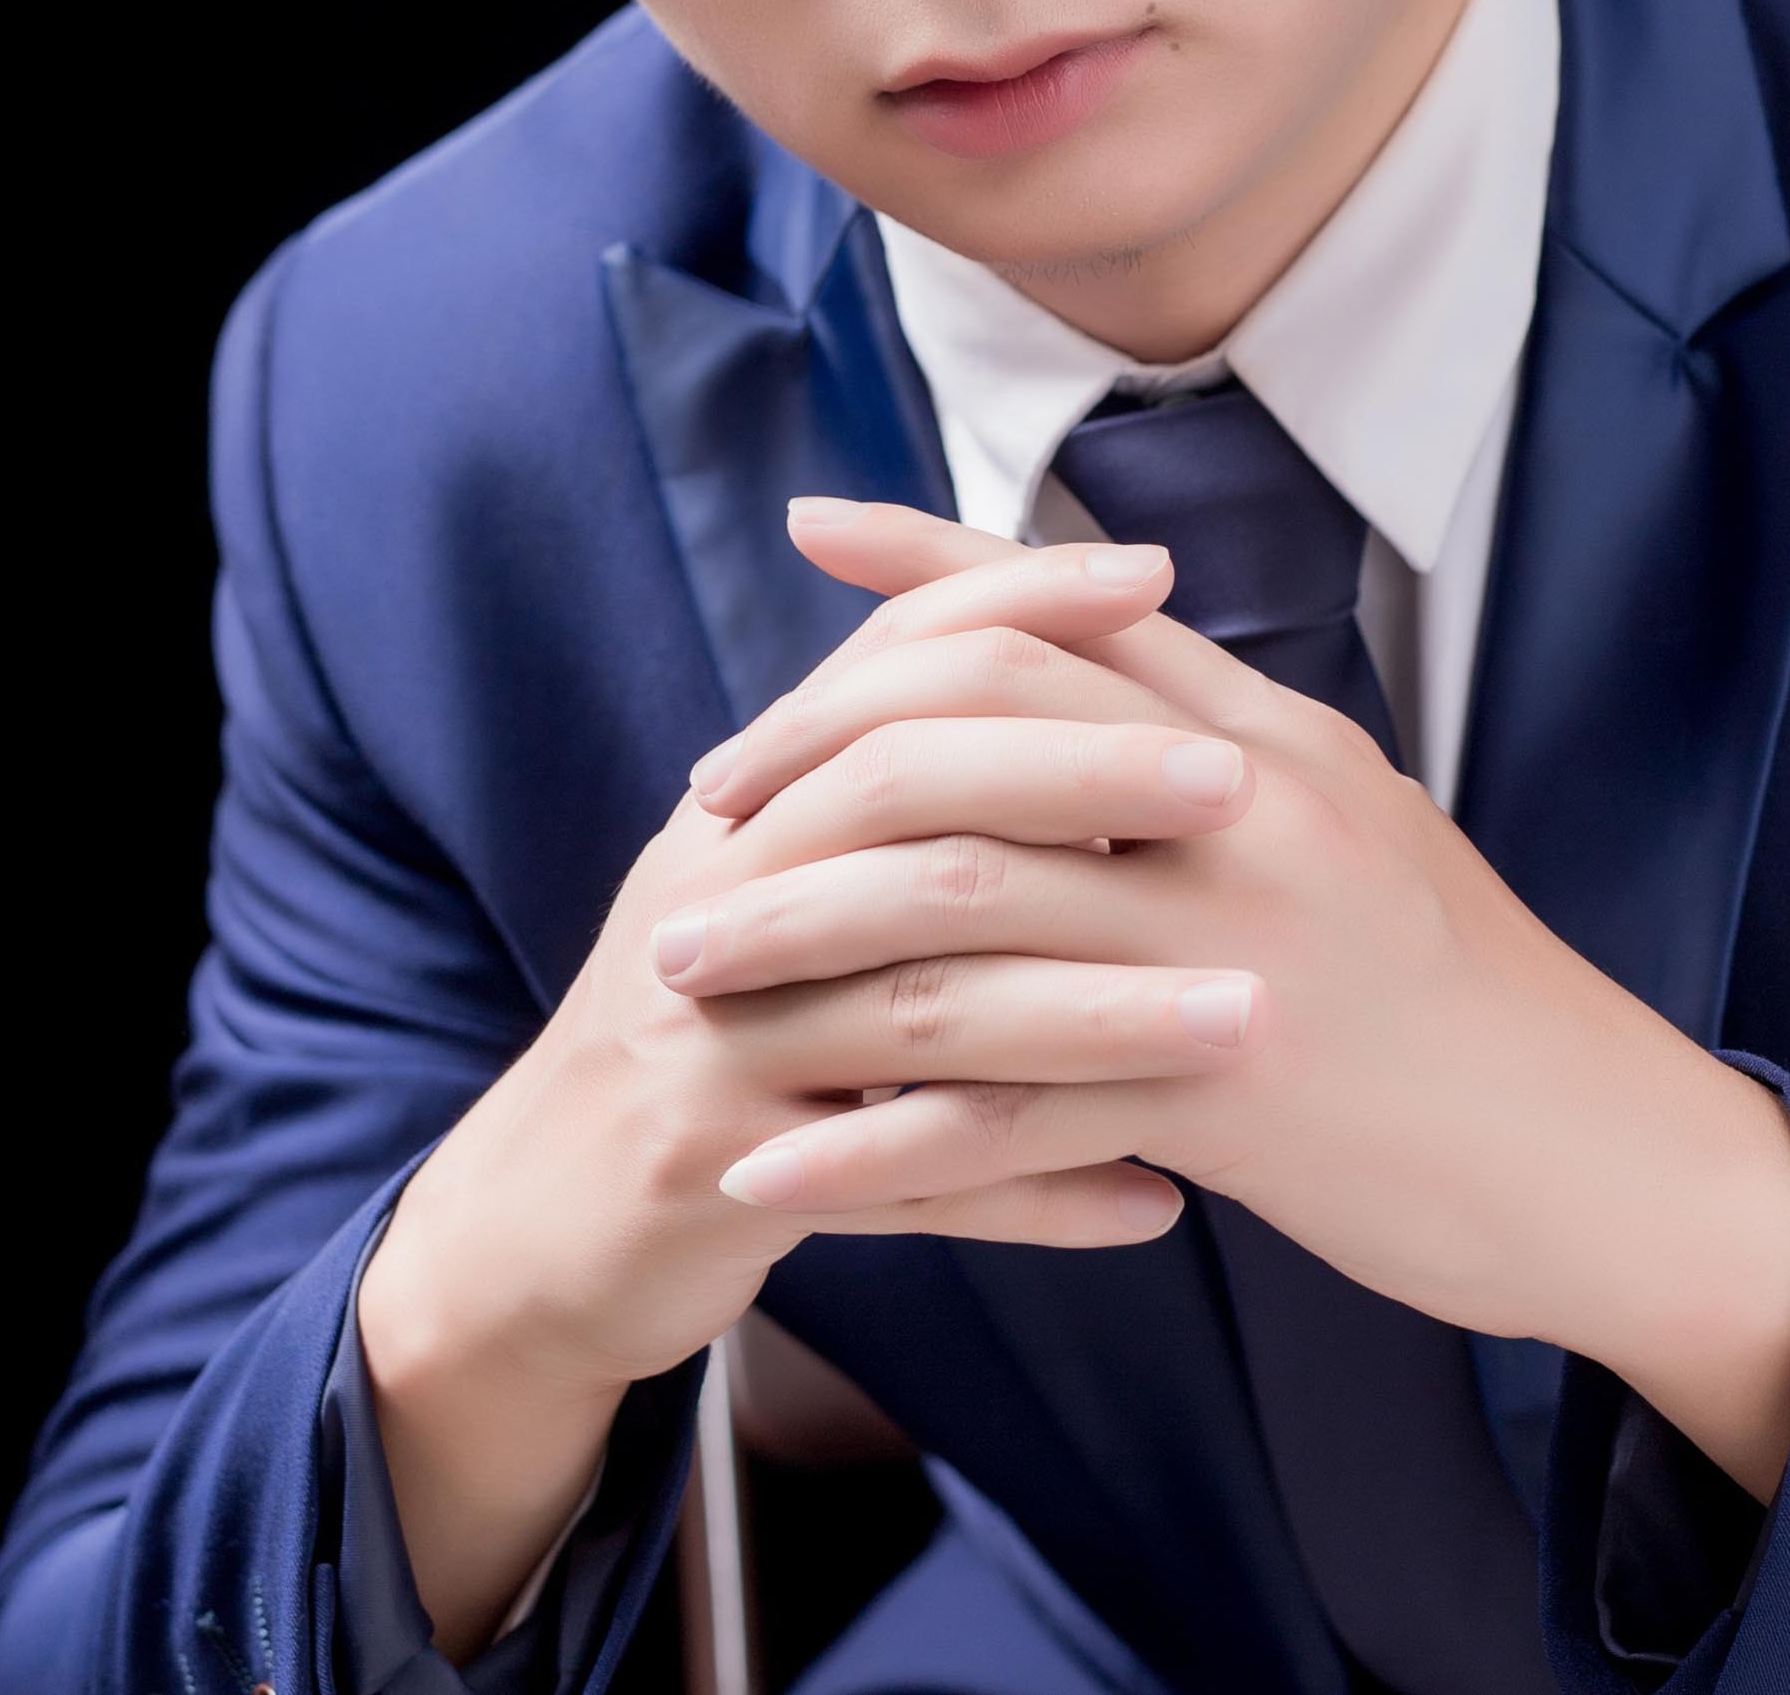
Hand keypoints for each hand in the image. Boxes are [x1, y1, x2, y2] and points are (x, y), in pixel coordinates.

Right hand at [356, 516, 1242, 1652]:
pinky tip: (1159, 1201)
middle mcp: (728, 890)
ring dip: (1096, 1016)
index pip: (890, 662)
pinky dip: (1036, 1197)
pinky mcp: (722, 1173)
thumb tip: (1062, 644)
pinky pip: (904, 1184)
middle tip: (1237, 785)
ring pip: (927, 1007)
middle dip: (1082, 784)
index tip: (1157, 578)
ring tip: (1245, 1017)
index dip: (1015, 603)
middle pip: (909, 804)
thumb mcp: (779, 869)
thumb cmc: (716, 1014)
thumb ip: (892, 763)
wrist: (544, 1212)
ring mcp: (717, 1035)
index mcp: (758, 801)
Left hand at [682, 500, 1789, 1501]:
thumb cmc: (1473, 1001)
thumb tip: (1106, 688)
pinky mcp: (1232, 1097)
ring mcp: (1239, 946)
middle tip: (707, 801)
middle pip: (982, 730)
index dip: (932, 561)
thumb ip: (1228, 755)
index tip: (809, 527)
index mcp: (1274, 740)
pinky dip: (872, 1135)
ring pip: (963, 912)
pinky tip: (775, 1161)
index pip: (1073, 614)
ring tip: (683, 971)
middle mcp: (1248, 810)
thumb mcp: (1359, 828)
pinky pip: (1004, 1109)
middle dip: (816, 756)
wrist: (1612, 1160)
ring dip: (798, 939)